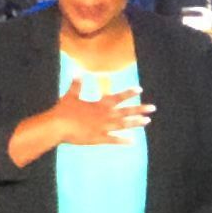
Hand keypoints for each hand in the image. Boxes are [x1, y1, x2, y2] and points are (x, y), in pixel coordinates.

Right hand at [24, 83, 154, 153]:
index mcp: (100, 104)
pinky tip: (132, 141)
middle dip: (140, 109)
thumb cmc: (63, 110)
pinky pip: (114, 139)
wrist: (58, 126)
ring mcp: (103, 128)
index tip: (140, 89)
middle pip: (126, 111)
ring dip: (136, 123)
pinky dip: (123, 140)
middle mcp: (105, 115)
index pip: (118, 97)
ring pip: (124, 125)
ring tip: (147, 121)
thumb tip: (78, 71)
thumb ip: (77, 84)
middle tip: (153, 108)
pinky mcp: (99, 138)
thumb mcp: (70, 95)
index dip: (129, 93)